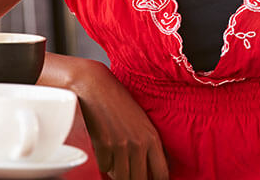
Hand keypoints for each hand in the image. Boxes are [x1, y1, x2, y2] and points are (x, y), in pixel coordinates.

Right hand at [70, 60, 169, 179]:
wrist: (97, 88)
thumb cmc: (120, 103)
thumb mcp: (142, 123)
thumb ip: (148, 145)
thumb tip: (151, 169)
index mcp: (153, 138)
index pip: (162, 173)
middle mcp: (139, 144)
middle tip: (130, 173)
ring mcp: (121, 146)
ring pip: (121, 178)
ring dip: (118, 174)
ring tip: (117, 163)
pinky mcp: (104, 146)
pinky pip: (105, 168)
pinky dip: (105, 164)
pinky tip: (105, 151)